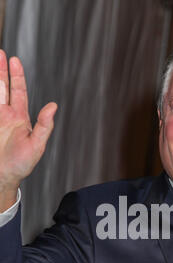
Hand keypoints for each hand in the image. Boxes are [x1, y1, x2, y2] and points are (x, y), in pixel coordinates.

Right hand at [0, 50, 56, 209]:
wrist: (3, 177)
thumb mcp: (36, 146)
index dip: (17, 76)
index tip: (14, 59)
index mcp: (20, 118)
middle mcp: (6, 115)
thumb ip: (44, 126)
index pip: (18, 92)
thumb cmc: (21, 165)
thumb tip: (53, 107)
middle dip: (1, 70)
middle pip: (2, 87)